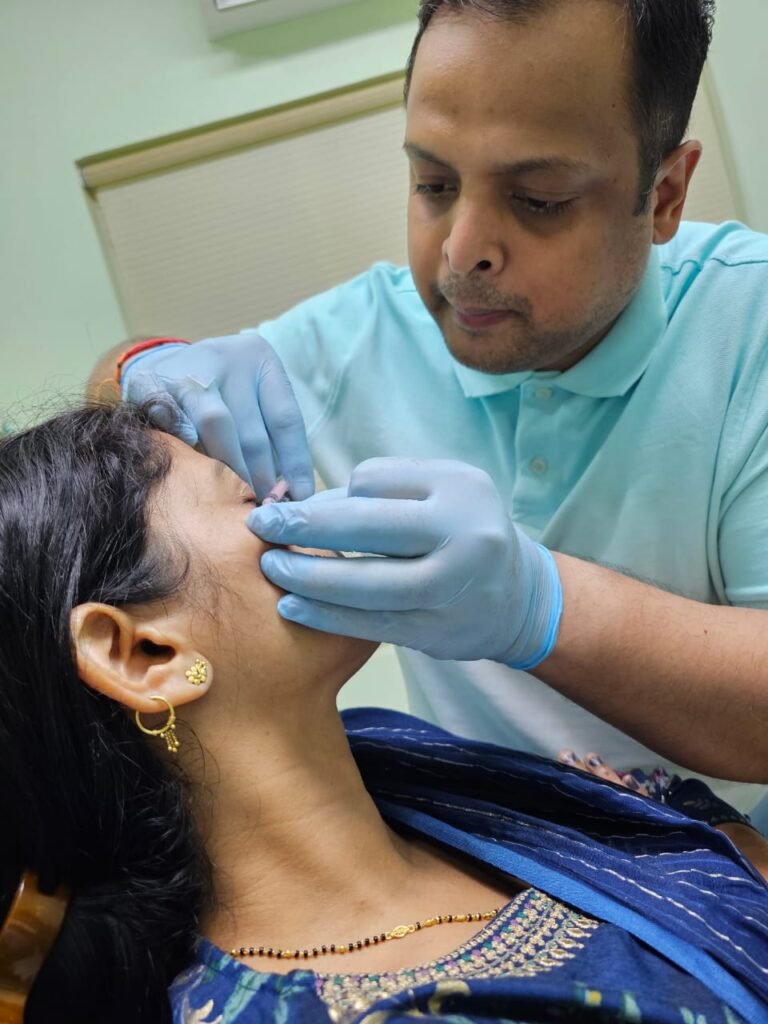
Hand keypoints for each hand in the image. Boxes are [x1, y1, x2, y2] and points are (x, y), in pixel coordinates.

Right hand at [121, 334, 313, 499]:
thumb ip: (270, 436)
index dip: (295, 463)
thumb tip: (293, 491)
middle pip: (252, 430)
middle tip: (266, 508)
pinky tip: (190, 471)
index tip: (299, 496)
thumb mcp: (253, 398)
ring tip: (237, 498)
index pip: (285, 420)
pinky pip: (170, 420)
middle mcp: (227, 358)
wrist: (161, 364)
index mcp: (260, 359)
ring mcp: (188, 368)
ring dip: (228, 468)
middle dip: (262, 477)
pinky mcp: (151, 380)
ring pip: (216, 425)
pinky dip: (182, 445)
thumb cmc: (220, 392)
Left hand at [248, 458, 562, 667]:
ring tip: (272, 568)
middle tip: (261, 529)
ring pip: (366, 587)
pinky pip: (371, 624)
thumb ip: (383, 488)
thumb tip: (307, 501)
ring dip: (309, 578)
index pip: (375, 486)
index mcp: (459, 493)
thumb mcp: (442, 488)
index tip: (294, 506)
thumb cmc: (464, 528)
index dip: (329, 497)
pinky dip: (327, 616)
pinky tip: (294, 607)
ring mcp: (451, 591)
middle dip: (305, 530)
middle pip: (368, 534)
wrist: (518, 597)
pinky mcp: (436, 632)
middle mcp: (462, 540)